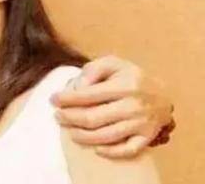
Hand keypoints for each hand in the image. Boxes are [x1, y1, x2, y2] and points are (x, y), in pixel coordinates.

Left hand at [50, 55, 173, 157]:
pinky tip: (95, 148)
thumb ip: (93, 69)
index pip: (87, 95)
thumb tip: (78, 87)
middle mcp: (134, 105)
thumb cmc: (130, 78)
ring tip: (69, 130)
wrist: (162, 95)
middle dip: (69, 118)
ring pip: (106, 136)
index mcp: (125, 85)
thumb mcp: (113, 64)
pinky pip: (127, 150)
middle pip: (93, 118)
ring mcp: (141, 123)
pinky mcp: (147, 137)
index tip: (53, 100)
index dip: (66, 99)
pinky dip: (110, 152)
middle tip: (57, 116)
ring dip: (82, 136)